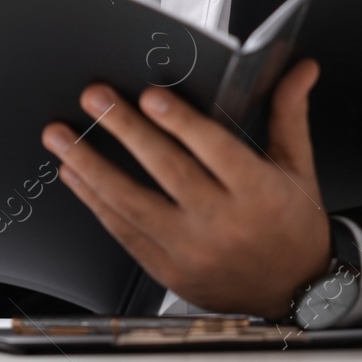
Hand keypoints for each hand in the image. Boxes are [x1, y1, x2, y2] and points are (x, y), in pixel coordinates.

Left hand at [40, 60, 330, 318]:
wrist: (296, 294)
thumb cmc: (293, 225)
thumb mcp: (297, 167)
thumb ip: (288, 113)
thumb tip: (300, 68)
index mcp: (259, 193)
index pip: (217, 152)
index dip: (183, 124)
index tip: (151, 97)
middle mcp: (224, 223)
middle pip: (168, 171)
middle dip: (125, 131)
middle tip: (94, 98)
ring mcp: (192, 251)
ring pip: (134, 204)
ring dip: (92, 166)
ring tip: (61, 136)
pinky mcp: (168, 271)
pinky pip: (124, 233)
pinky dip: (95, 202)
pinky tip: (74, 175)